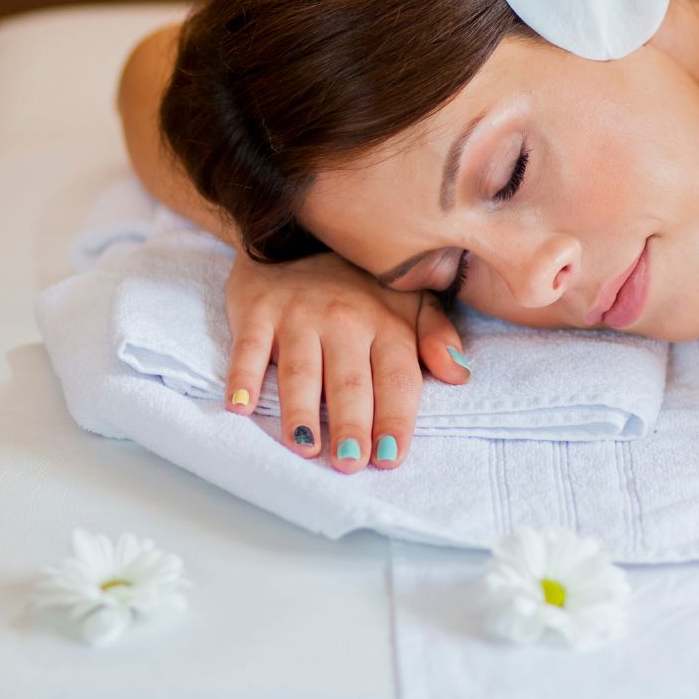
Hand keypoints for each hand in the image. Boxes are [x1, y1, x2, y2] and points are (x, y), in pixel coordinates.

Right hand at [222, 250, 469, 471]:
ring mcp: (298, 314)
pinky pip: (249, 349)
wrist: (296, 235)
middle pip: (349, 382)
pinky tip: (240, 408)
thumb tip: (458, 373)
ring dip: (301, 411)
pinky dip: (243, 378)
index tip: (390, 457)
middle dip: (352, 425)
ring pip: (301, 371)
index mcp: (385, 322)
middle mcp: (344, 319)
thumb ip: (436, 336)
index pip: (396, 378)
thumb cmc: (358, 286)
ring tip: (305, 448)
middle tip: (350, 463)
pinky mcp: (257, 311)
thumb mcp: (408, 300)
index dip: (395, 419)